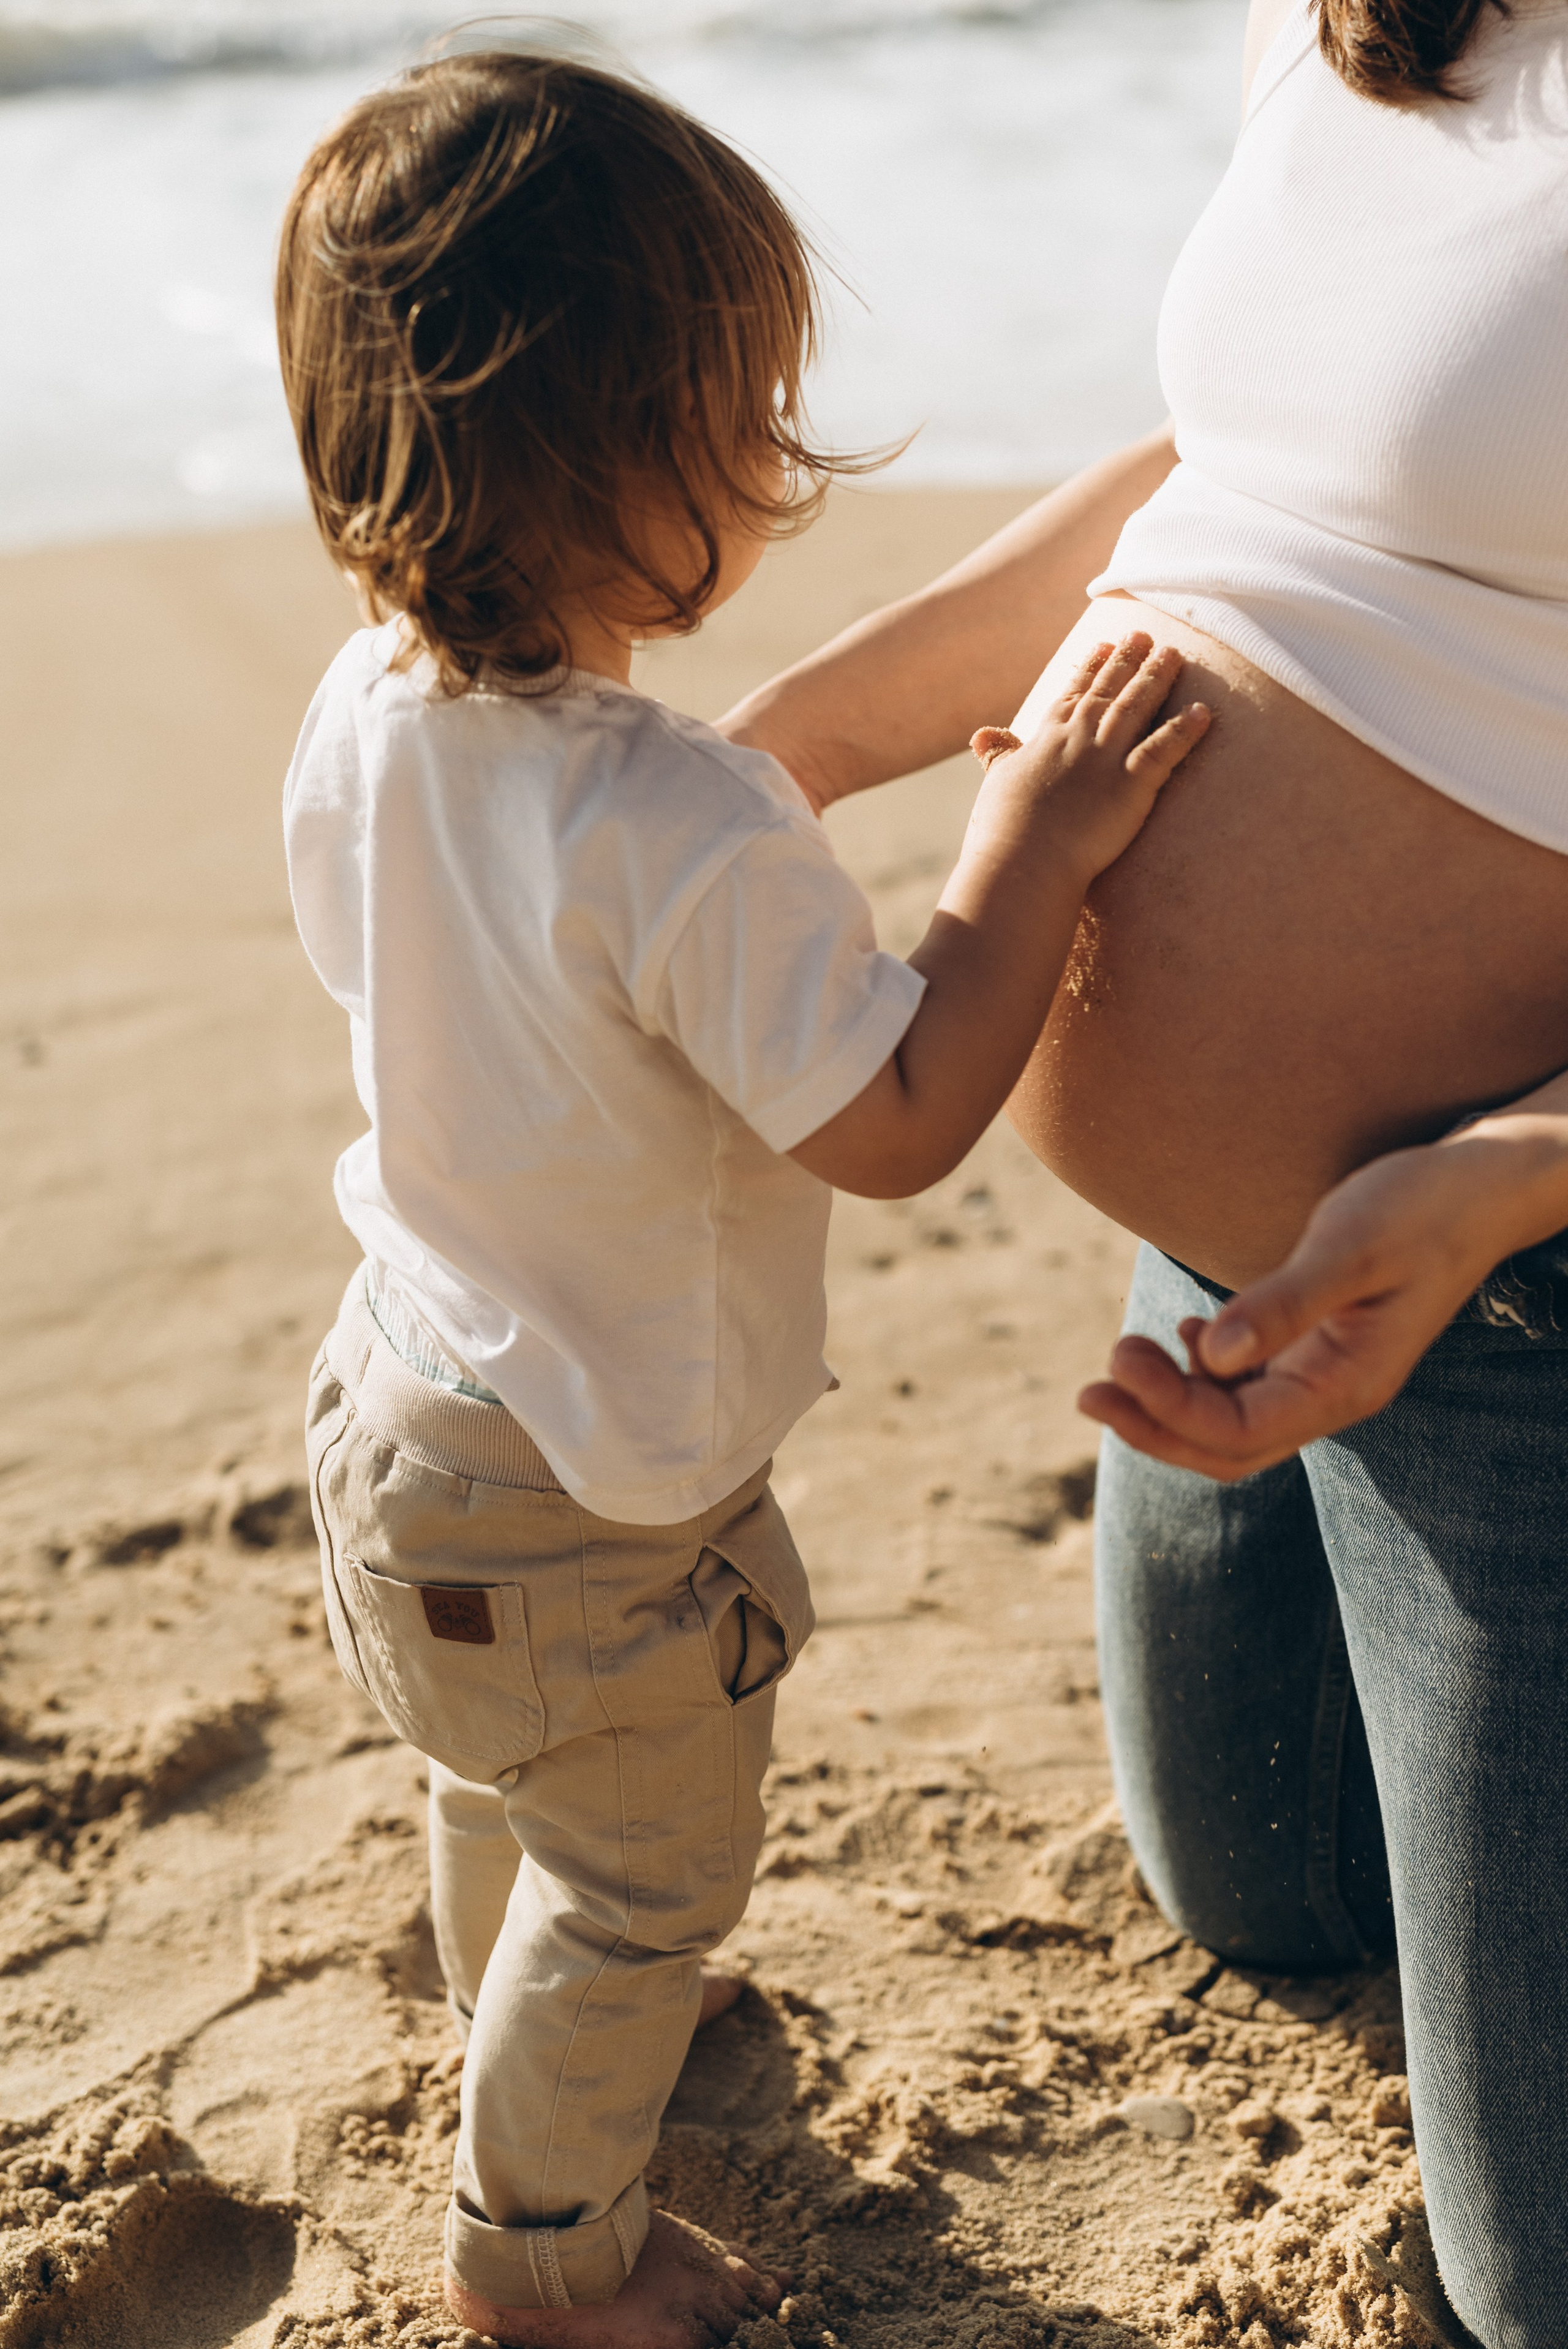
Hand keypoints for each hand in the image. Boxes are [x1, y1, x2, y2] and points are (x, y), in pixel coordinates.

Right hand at [966, 634, 1209, 894]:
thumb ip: (998, 754)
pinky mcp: (1131, 786)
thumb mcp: (997, 782)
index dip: (1090, 670)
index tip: (1104, 646)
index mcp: (1046, 737)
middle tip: (1145, 635)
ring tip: (1174, 655)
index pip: (1072, 694)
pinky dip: (1185, 730)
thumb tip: (981, 734)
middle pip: (1108, 691)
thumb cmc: (1004, 829)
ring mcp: (1105, 759)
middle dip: (1128, 661)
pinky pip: (1164, 750)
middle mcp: (1077, 738)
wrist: (1022, 863)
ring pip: (1136, 708)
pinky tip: (1205, 711)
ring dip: (1156, 679)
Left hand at [1079, 1119, 1567, 1478]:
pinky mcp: (1316, 1350)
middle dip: (1153, 1427)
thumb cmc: (1419, 1207)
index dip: (1168, 1408)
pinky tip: (1185, 1333)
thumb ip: (1283, 1304)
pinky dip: (1203, 1373)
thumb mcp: (1350, 1247)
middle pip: (1227, 1448)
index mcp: (1346, 1385)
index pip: (1237, 1432)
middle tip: (1087, 1391)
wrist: (1477, 1187)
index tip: (1118, 1356)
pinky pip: (1248, 1388)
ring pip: (1232, 1423)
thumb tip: (1212, 1355)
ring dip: (1169, 1404)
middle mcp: (1333, 1396)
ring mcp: (1324, 1377)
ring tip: (1120, 1359)